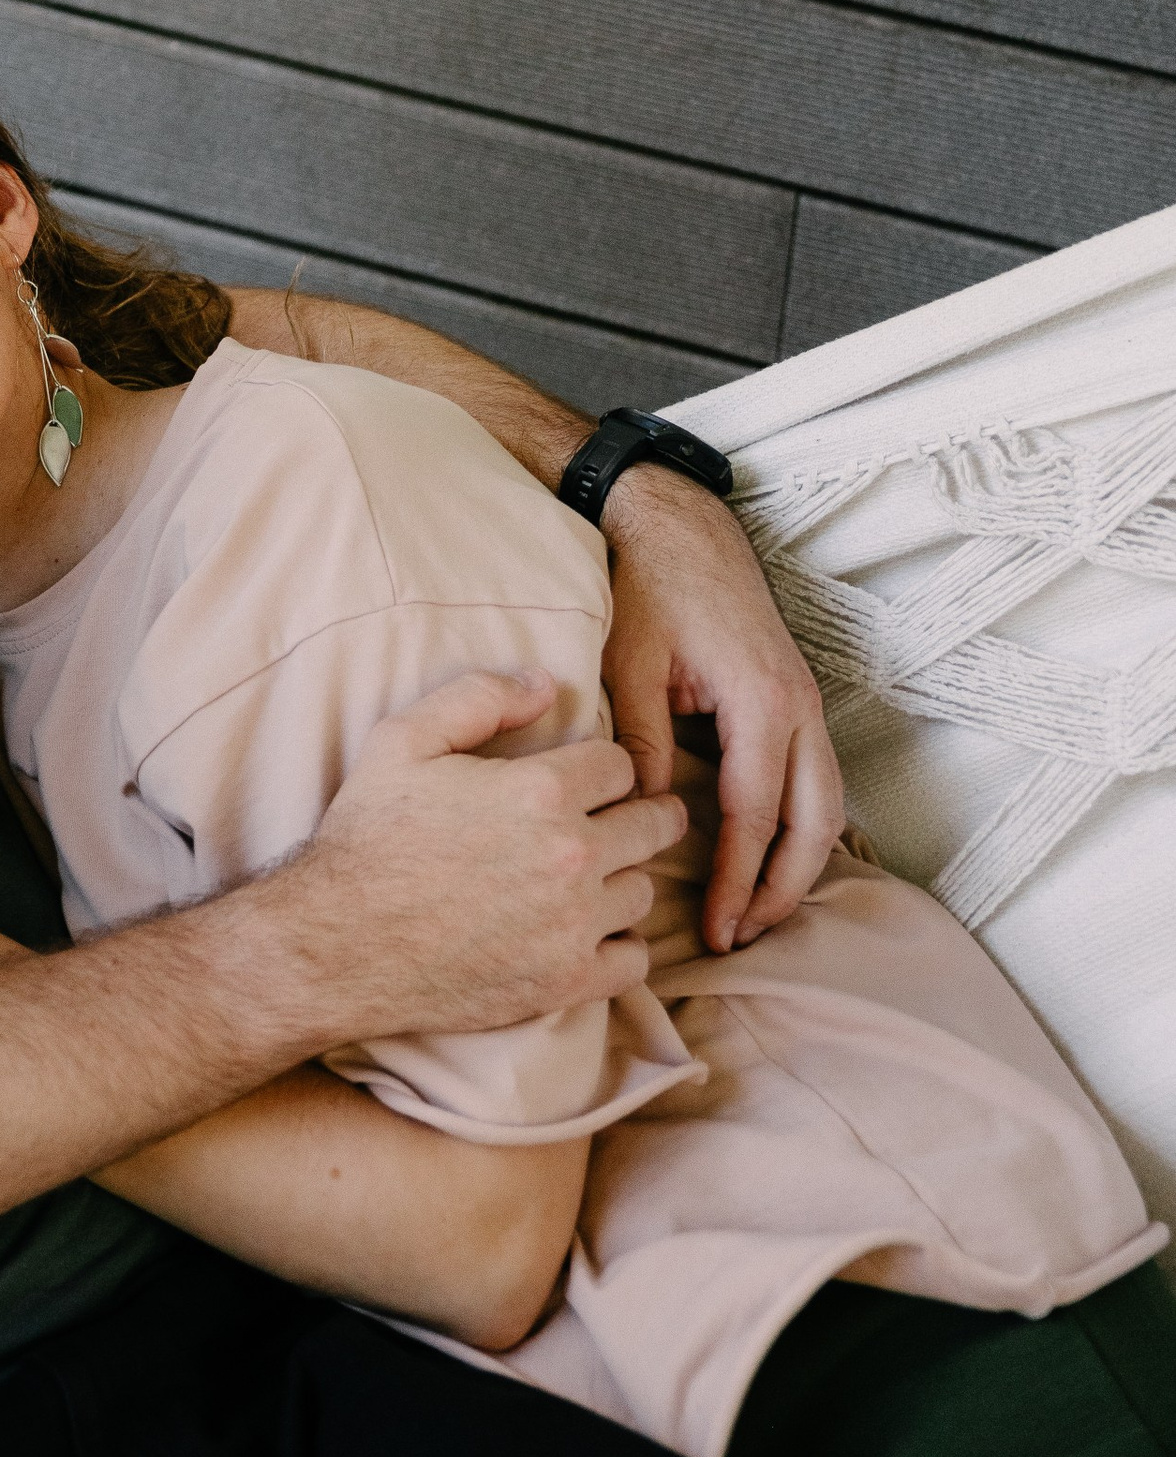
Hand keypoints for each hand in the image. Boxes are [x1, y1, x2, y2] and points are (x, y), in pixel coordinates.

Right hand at [281, 668, 684, 1043]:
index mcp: (540, 791)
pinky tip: (591, 931)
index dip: (604, 765)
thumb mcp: (404, 739)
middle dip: (641, 814)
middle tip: (623, 818)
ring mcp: (573, 925)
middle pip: (652, 826)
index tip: (590, 778)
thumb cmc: (370, 835)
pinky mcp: (567, 982)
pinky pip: (634, 961)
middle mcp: (570, 856)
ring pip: (643, 892)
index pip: (622, 765)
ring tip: (595, 876)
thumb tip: (545, 684)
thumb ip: (480, 697)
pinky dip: (620, 945)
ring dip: (624, 879)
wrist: (340, 941)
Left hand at [600, 469, 842, 950]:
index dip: (737, 882)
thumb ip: (643, 743)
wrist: (676, 518)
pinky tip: (768, 854)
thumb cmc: (648, 584)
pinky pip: (815, 777)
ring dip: (799, 863)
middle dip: (783, 890)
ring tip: (757, 912)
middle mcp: (799, 707)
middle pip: (814, 825)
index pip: (756, 818)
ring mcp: (805, 701)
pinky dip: (801, 825)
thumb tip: (650, 818)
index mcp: (761, 701)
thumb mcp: (630, 665)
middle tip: (742, 938)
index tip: (716, 932)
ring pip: (826, 805)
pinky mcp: (795, 696)